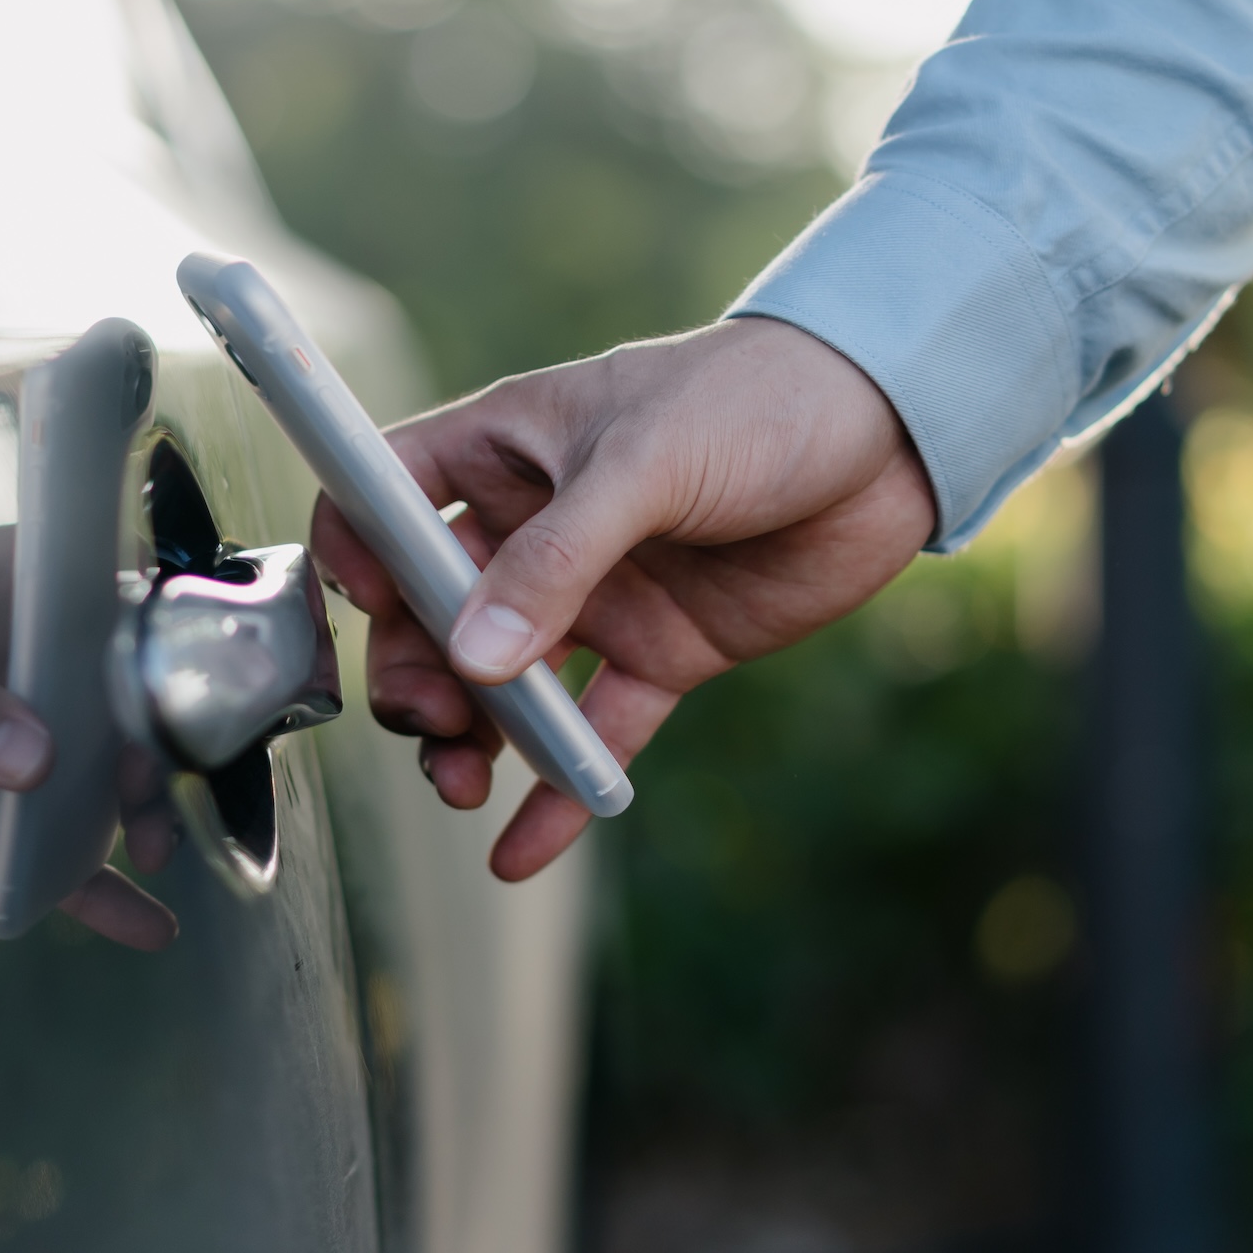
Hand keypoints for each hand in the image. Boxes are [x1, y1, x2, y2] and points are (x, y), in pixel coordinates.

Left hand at [0, 525, 177, 950]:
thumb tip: (38, 764)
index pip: (100, 597)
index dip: (156, 639)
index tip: (193, 696)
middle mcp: (9, 659)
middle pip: (115, 700)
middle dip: (153, 750)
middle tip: (152, 801)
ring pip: (90, 778)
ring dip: (131, 819)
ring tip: (154, 859)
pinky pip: (41, 850)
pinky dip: (87, 888)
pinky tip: (142, 929)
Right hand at [312, 316, 934, 881]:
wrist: (894, 433)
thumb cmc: (757, 399)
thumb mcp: (644, 462)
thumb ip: (555, 561)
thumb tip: (475, 662)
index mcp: (506, 448)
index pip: (385, 495)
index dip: (358, 552)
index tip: (367, 607)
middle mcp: (536, 527)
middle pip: (430, 613)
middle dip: (413, 672)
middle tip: (436, 716)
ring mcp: (598, 596)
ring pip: (501, 685)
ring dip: (470, 739)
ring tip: (464, 784)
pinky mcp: (662, 654)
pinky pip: (594, 732)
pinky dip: (557, 793)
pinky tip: (519, 853)